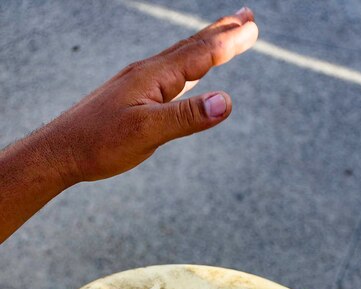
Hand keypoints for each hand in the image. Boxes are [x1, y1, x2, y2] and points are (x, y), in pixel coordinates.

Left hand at [0, 9, 257, 241]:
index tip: (253, 28)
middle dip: (221, 31)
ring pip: (179, 57)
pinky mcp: (131, 96)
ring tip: (222, 36)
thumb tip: (227, 101)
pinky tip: (185, 71)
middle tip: (246, 18)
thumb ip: (186, 117)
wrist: (60, 152)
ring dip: (205, 44)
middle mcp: (146, 73)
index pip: (199, 54)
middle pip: (191, 46)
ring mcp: (137, 83)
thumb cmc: (100, 144)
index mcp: (153, 77)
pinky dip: (186, 64)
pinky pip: (167, 72)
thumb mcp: (147, 133)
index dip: (228, 41)